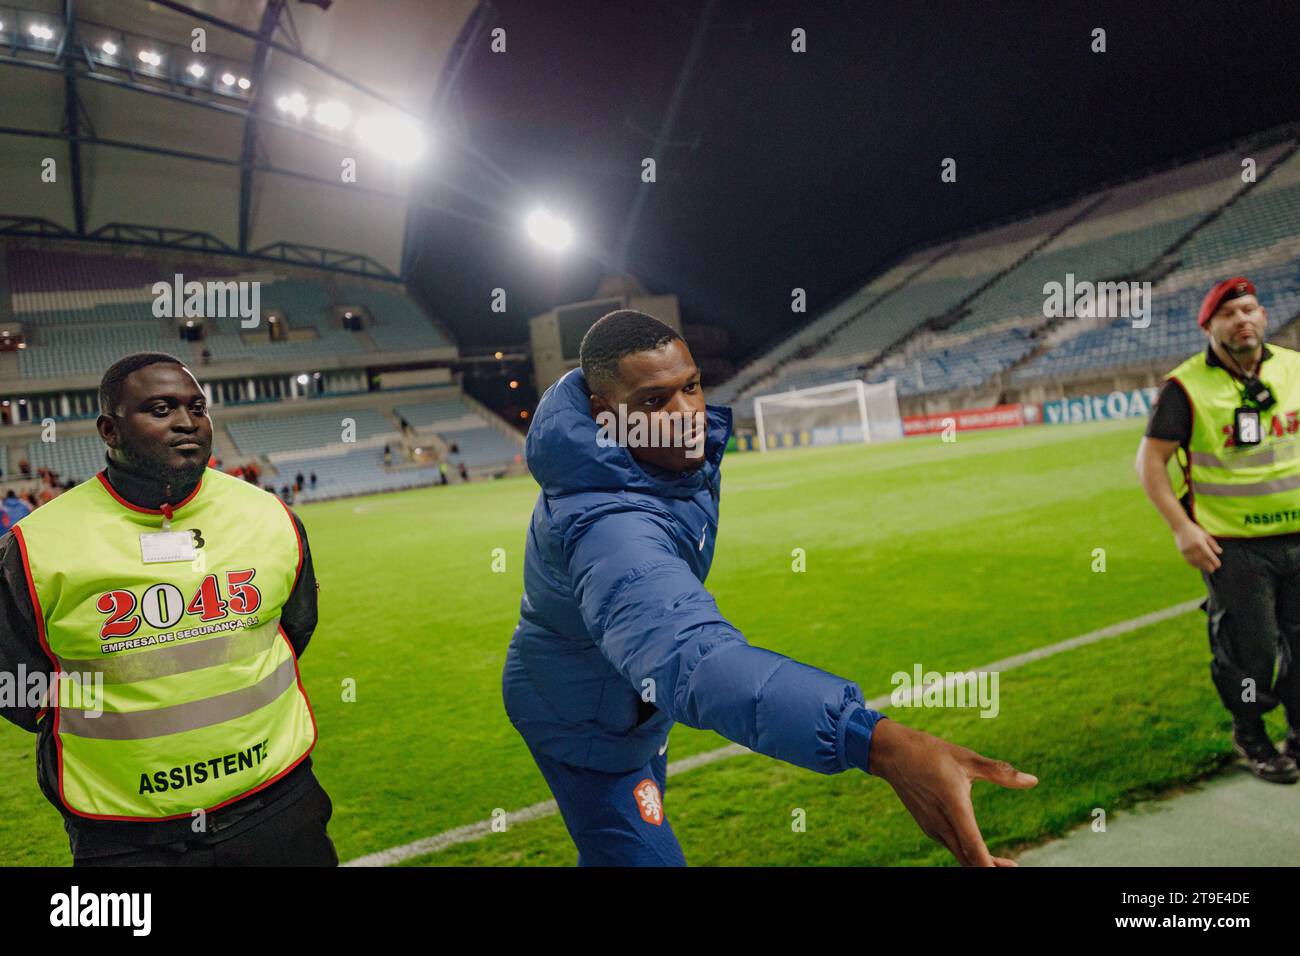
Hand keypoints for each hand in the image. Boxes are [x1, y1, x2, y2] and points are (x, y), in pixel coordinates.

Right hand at [867, 718, 1036, 866]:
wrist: (892, 753)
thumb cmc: (931, 752)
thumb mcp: (967, 758)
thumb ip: (1001, 772)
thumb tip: (1034, 781)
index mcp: (953, 804)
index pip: (973, 845)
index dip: (989, 864)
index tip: (1007, 870)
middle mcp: (940, 821)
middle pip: (968, 858)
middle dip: (989, 867)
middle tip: (1013, 868)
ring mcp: (932, 826)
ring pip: (958, 854)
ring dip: (978, 862)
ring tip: (1001, 864)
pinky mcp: (928, 825)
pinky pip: (950, 846)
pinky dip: (965, 853)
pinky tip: (976, 850)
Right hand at [1174, 521, 1221, 572]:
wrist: (1180, 527)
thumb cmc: (1195, 531)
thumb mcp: (1205, 535)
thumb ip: (1213, 544)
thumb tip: (1219, 552)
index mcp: (1200, 543)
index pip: (1209, 555)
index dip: (1214, 561)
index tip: (1218, 565)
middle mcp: (1193, 548)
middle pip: (1202, 560)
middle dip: (1208, 566)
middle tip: (1213, 570)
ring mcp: (1187, 550)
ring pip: (1195, 561)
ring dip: (1202, 566)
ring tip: (1207, 569)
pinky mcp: (1182, 552)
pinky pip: (1188, 560)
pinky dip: (1194, 564)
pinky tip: (1198, 566)